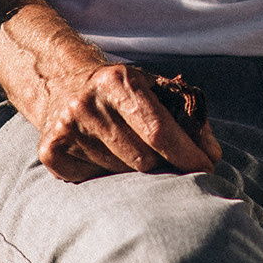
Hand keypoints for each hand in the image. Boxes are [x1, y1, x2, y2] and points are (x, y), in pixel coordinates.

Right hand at [33, 61, 221, 183]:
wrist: (61, 82)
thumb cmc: (121, 90)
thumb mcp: (152, 86)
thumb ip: (187, 112)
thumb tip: (211, 152)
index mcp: (117, 80)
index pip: (158, 130)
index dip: (187, 154)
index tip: (208, 167)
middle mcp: (87, 103)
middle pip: (142, 159)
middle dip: (166, 165)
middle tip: (174, 164)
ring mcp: (66, 129)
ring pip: (120, 174)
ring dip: (136, 172)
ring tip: (134, 153)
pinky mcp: (51, 153)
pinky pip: (94, 181)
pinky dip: (107, 176)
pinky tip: (104, 155)